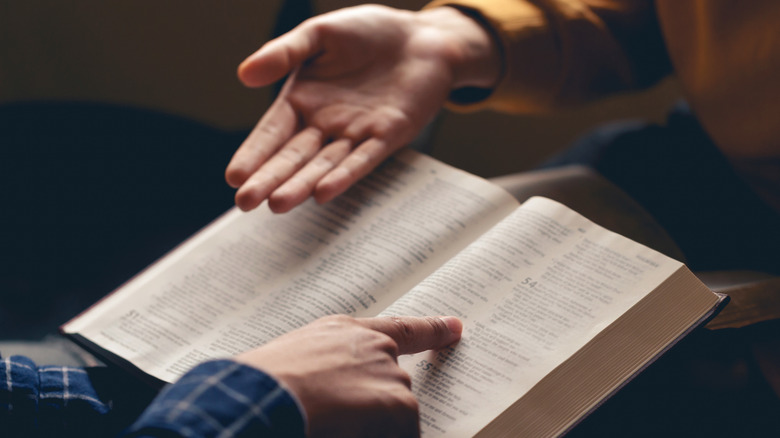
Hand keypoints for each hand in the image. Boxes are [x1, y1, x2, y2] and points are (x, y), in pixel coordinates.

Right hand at [226, 5, 500, 212]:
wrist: (422, 37)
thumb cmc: (368, 32)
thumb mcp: (319, 35)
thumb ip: (284, 53)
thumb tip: (244, 74)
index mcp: (302, 101)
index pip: (271, 133)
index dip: (253, 154)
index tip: (234, 176)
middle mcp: (325, 124)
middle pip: (293, 156)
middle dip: (269, 179)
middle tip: (246, 203)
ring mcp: (356, 133)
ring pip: (324, 164)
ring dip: (302, 184)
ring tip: (278, 204)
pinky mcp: (388, 136)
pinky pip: (363, 159)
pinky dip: (344, 175)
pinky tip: (324, 192)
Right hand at [235, 314, 462, 437]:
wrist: (266, 394)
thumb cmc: (266, 382)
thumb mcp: (296, 359)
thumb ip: (330, 366)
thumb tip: (336, 390)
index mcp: (346, 331)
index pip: (400, 329)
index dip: (431, 329)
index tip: (455, 327)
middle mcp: (375, 347)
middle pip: (393, 386)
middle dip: (373, 409)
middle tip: (332, 415)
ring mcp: (390, 374)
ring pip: (395, 413)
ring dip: (374, 426)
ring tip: (330, 423)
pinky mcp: (400, 404)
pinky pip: (402, 432)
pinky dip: (384, 436)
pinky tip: (347, 432)